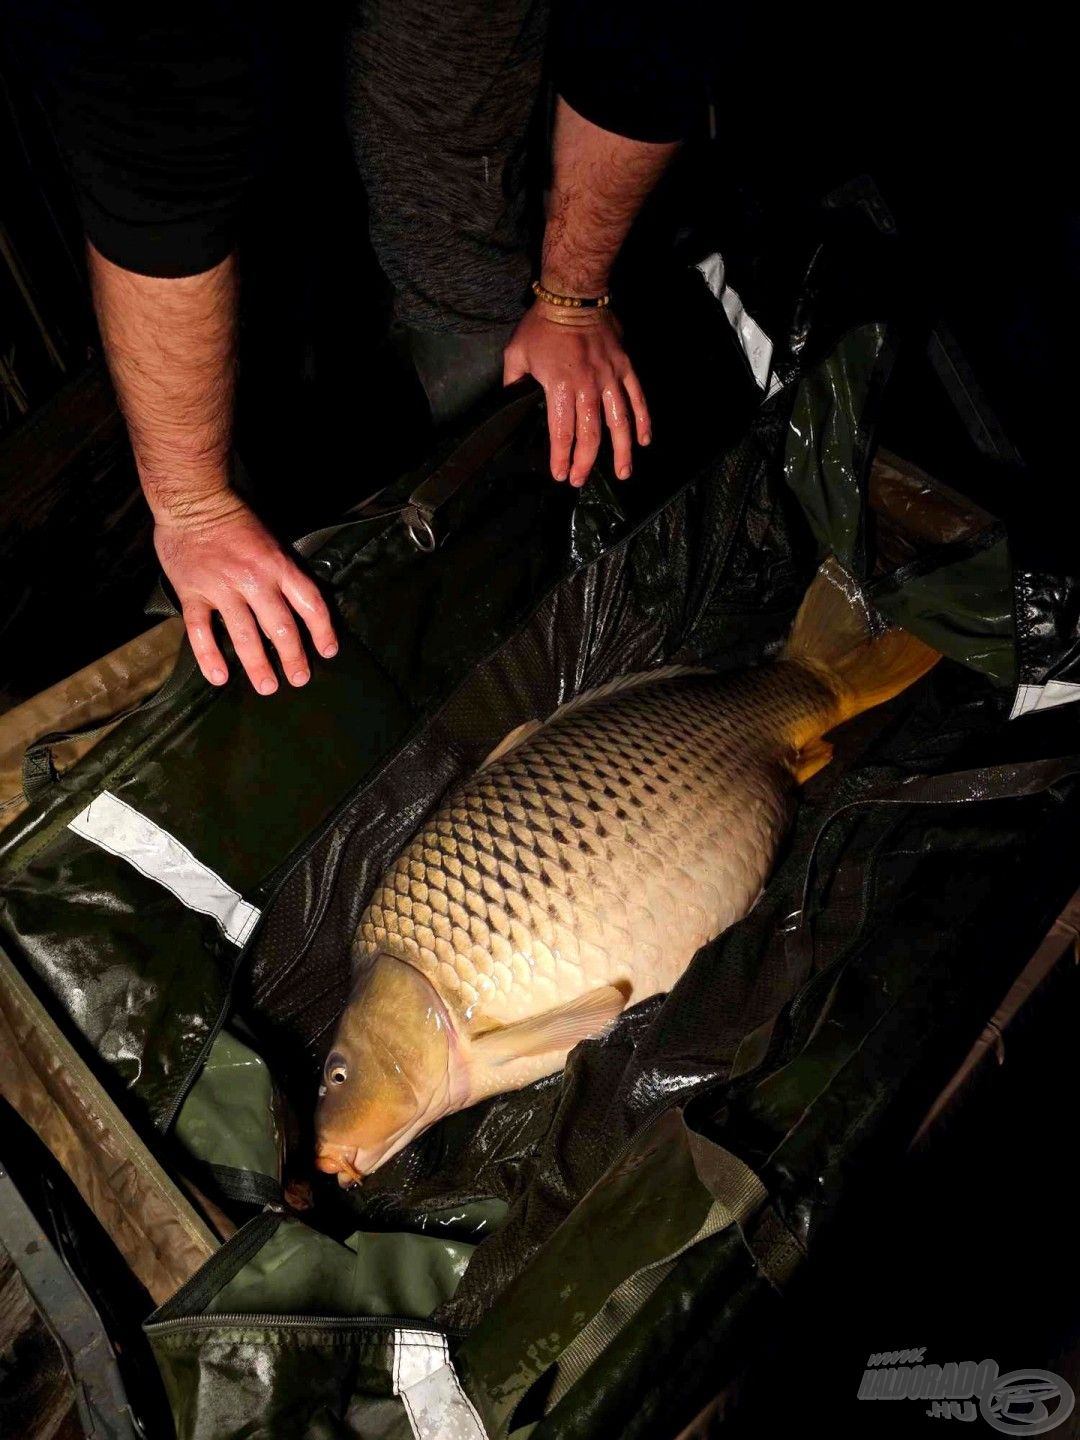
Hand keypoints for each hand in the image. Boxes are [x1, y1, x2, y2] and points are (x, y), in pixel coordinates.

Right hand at [154, 498, 337, 693]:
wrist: (193, 500)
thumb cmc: (236, 519)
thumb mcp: (272, 540)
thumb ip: (284, 572)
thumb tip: (300, 605)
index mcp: (279, 565)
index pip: (310, 603)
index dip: (322, 631)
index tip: (328, 652)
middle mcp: (255, 580)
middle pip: (281, 627)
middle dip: (293, 657)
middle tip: (299, 679)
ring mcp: (222, 587)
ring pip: (244, 635)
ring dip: (258, 665)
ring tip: (268, 687)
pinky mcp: (192, 592)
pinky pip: (201, 630)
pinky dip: (209, 655)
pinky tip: (218, 677)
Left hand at [503, 303, 650, 486]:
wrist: (573, 295)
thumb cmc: (541, 326)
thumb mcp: (516, 355)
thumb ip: (513, 385)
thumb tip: (511, 405)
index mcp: (559, 387)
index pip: (561, 432)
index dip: (561, 457)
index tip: (561, 474)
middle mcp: (587, 387)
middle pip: (590, 434)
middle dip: (585, 462)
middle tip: (581, 480)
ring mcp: (610, 378)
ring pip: (619, 422)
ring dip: (621, 451)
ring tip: (622, 473)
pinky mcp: (625, 368)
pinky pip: (637, 399)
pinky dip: (643, 421)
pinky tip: (644, 441)